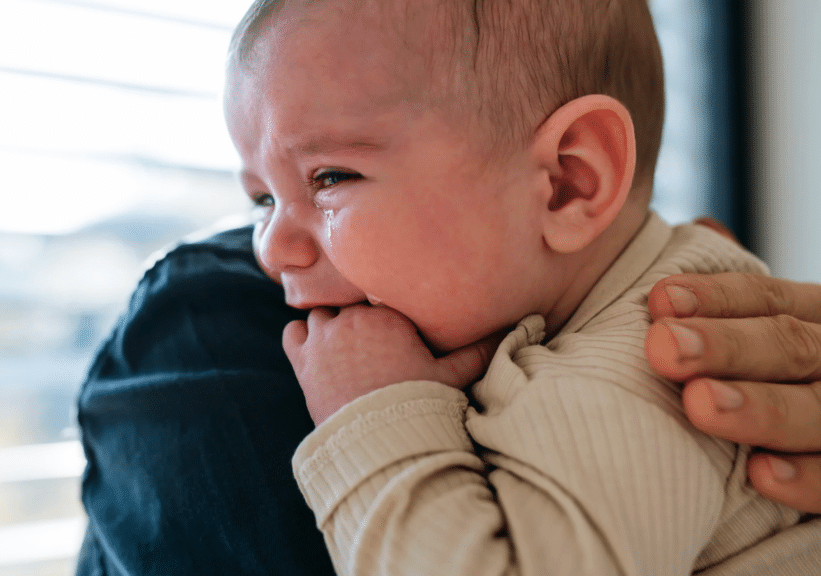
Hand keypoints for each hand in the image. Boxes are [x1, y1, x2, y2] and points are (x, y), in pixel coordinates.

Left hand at [283, 305, 498, 424]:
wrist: (377, 443)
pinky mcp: (302, 360)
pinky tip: (318, 352)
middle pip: (350, 303)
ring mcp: (324, 337)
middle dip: (359, 318)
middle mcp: (353, 317)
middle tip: (369, 341)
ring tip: (345, 348)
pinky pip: (294, 332)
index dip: (385, 312)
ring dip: (331, 327)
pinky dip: (303, 339)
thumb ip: (480, 348)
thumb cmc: (418, 406)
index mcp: (388, 313)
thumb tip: (526, 324)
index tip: (391, 330)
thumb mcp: (453, 376)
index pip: (379, 294)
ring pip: (321, 313)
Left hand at [645, 272, 820, 515]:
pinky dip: (809, 478)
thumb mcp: (761, 352)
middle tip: (664, 349)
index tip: (660, 302)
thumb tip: (652, 308)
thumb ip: (717, 333)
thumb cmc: (767, 389)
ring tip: (699, 405)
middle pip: (795, 346)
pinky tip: (760, 474)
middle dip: (728, 347)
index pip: (770, 299)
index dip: (717, 299)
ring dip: (762, 407)